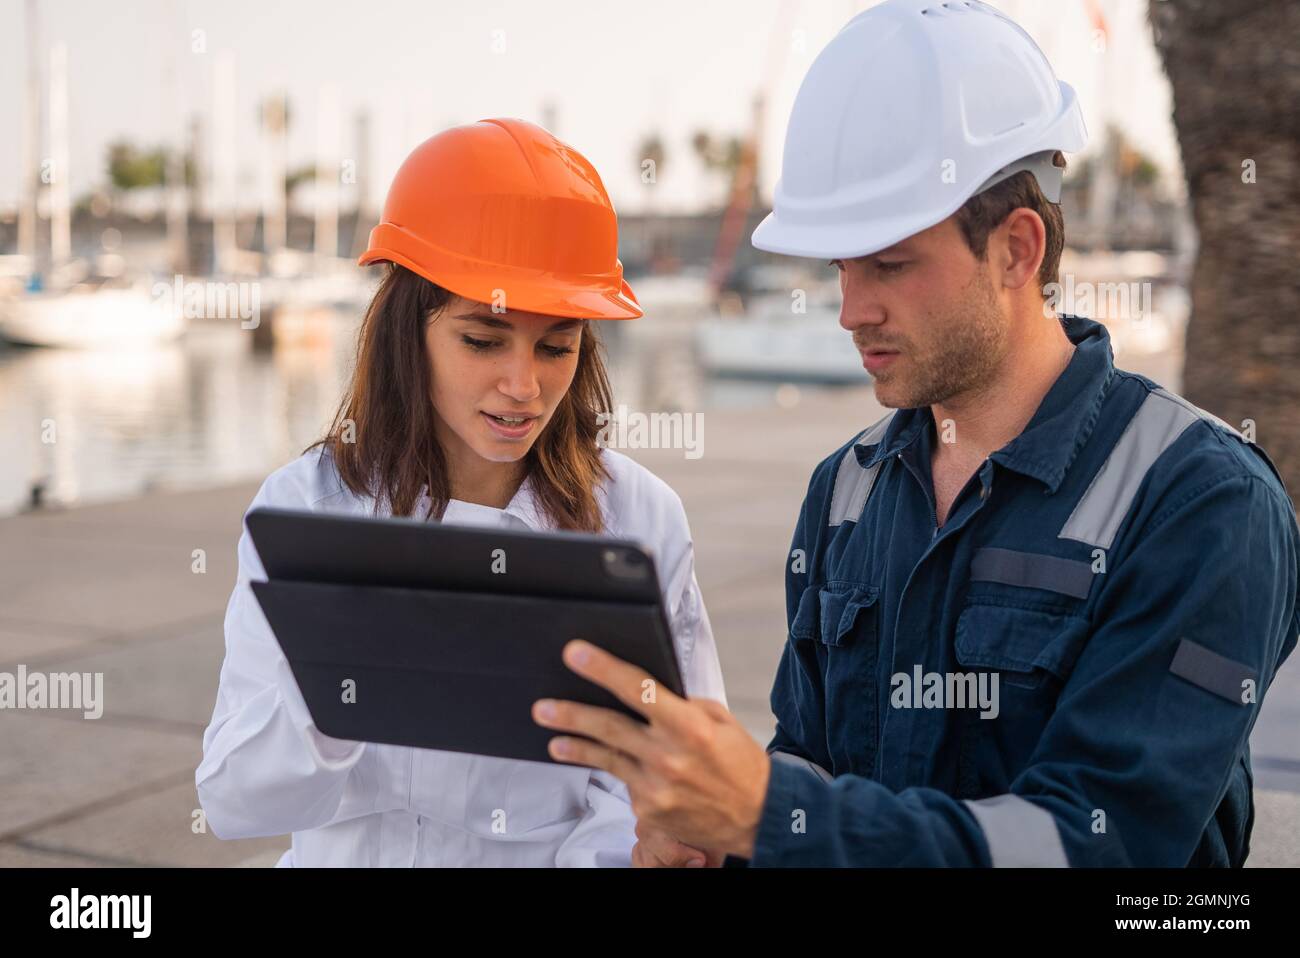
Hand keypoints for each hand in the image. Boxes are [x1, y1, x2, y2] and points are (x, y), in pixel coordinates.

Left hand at [531, 640, 770, 858]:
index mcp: (689, 726)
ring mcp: (655, 787)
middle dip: (571, 713)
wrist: (760, 816)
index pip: (637, 689)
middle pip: (609, 727)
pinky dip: (618, 771)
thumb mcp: (720, 721)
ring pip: (606, 757)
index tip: (575, 653)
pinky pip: (624, 782)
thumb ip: (683, 705)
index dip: (603, 669)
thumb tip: (646, 691)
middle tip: (543, 706)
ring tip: (553, 737)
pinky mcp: (648, 810)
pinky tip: (609, 764)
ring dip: (574, 745)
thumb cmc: (740, 763)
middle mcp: (668, 757)